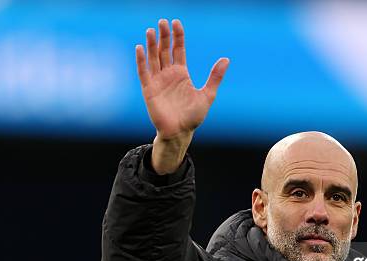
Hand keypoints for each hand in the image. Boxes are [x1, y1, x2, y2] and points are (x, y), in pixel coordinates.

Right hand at [136, 19, 228, 172]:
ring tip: (151, 30)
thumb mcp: (208, 95)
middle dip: (164, 36)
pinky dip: (141, 60)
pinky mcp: (149, 90)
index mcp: (181, 74)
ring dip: (151, 44)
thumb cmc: (193, 117)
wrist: (180, 133)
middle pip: (164, 50)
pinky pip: (143, 72)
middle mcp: (168, 75)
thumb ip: (215, 77)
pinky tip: (140, 48)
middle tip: (162, 21)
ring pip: (153, 58)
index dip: (177, 36)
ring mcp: (158, 81)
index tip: (176, 23)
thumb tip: (226, 59)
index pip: (178, 50)